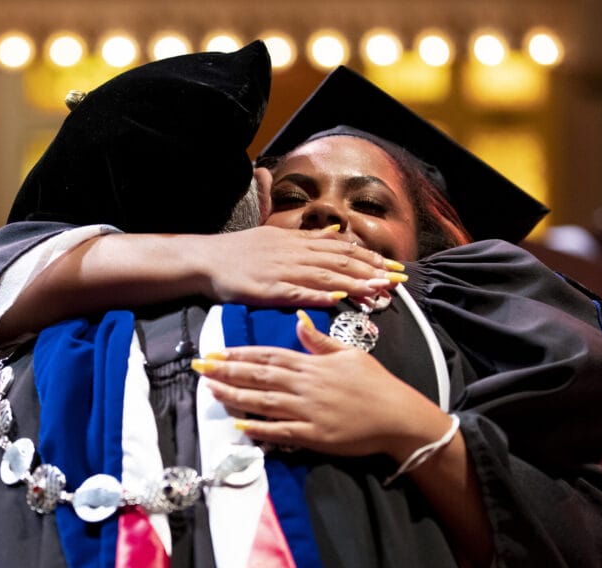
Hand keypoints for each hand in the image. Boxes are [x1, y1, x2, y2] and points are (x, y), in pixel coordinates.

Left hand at [193, 312, 448, 458]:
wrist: (398, 416)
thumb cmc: (376, 383)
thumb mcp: (350, 354)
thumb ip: (320, 341)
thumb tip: (299, 320)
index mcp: (312, 364)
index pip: (268, 356)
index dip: (240, 354)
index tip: (217, 352)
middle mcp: (305, 385)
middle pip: (259, 376)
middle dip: (227, 371)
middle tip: (200, 368)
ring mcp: (307, 411)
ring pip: (263, 401)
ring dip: (234, 395)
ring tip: (211, 390)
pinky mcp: (313, 435)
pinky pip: (280, 431)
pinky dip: (259, 428)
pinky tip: (238, 424)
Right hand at [195, 226, 406, 307]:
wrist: (205, 259)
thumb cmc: (237, 252)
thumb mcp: (274, 236)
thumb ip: (307, 237)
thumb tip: (335, 233)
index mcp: (297, 241)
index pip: (342, 248)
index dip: (370, 257)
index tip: (392, 267)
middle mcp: (294, 253)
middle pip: (340, 261)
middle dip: (371, 271)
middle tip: (397, 281)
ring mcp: (281, 271)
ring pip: (325, 276)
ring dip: (354, 284)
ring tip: (378, 291)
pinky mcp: (267, 289)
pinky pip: (297, 292)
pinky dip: (318, 296)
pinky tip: (338, 300)